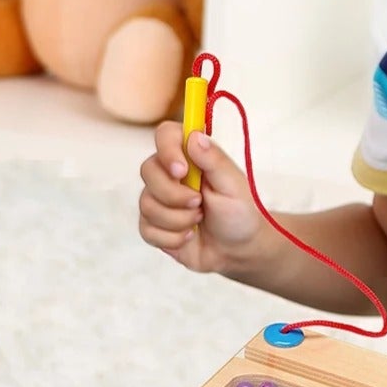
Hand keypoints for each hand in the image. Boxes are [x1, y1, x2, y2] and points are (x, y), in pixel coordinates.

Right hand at [138, 123, 267, 275]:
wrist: (237, 251)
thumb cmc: (239, 213)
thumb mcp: (233, 186)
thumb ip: (214, 160)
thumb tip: (194, 135)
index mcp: (190, 157)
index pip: (165, 135)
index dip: (167, 150)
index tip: (181, 171)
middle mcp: (170, 174)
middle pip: (148, 171)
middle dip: (174, 195)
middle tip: (199, 204)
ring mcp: (159, 199)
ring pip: (146, 204)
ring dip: (177, 219)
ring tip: (198, 221)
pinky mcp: (153, 224)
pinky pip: (147, 229)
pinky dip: (172, 238)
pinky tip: (189, 236)